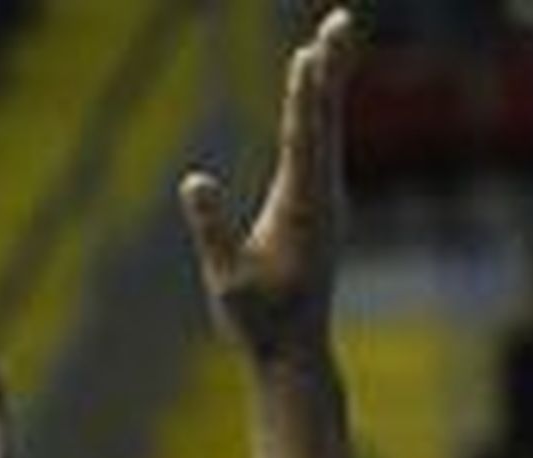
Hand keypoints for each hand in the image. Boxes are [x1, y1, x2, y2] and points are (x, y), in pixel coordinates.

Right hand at [179, 6, 352, 365]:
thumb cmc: (259, 322)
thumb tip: (193, 181)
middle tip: (339, 20)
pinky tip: (322, 83)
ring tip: (334, 32)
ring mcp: (325, 196)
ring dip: (329, 76)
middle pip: (325, 119)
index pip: (302, 142)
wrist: (294, 351)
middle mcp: (322, 195)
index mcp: (301, 210)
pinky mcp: (319, 200)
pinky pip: (322, 138)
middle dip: (329, 68)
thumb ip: (212, 231)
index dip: (304, 97)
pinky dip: (321, 104)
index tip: (306, 55)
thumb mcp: (227, 283)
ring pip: (327, 124)